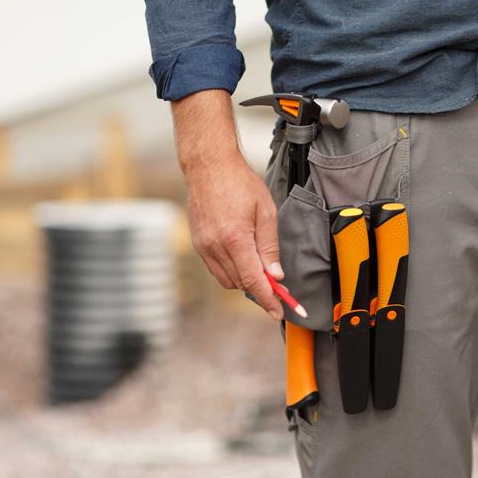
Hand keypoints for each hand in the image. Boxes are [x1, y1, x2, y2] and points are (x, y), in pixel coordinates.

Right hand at [172, 89, 284, 320]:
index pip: (254, 281)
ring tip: (260, 267)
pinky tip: (243, 259)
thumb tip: (276, 275)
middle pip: (241, 284)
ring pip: (227, 280)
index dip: (269, 300)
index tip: (279, 311)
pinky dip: (232, 272)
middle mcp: (216, 247)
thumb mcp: (265, 211)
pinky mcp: (197, 244)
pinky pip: (216, 270)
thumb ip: (270, 246)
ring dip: (245, 280)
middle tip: (277, 285)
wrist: (208, 166)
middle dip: (260, 288)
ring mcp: (203, 247)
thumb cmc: (240, 183)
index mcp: (235, 239)